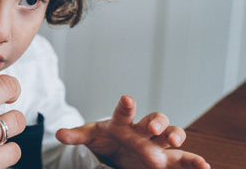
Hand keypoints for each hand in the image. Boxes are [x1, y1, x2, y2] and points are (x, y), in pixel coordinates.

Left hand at [56, 96, 209, 168]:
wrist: (117, 150)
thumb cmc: (105, 139)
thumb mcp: (90, 136)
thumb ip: (76, 135)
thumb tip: (58, 133)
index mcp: (123, 122)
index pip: (124, 112)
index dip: (126, 106)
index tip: (126, 99)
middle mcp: (144, 130)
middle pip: (155, 120)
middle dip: (156, 122)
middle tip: (153, 128)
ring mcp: (158, 144)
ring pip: (173, 135)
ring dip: (177, 137)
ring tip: (176, 142)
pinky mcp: (167, 160)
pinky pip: (184, 159)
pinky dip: (194, 162)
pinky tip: (204, 167)